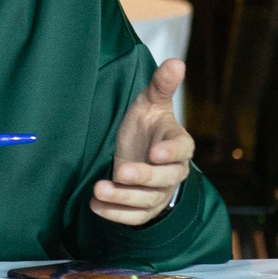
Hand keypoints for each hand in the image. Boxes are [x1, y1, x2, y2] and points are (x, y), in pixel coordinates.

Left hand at [94, 59, 194, 225]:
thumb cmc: (148, 127)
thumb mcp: (151, 103)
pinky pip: (134, 217)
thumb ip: (161, 85)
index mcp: (179, 145)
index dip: (170, 152)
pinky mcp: (145, 210)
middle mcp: (173, 173)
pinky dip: (115, 214)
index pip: (181, 150)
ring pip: (146, 201)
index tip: (154, 152)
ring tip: (100, 189)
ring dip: (123, 197)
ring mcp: (159, 194)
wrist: (141, 155)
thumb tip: (177, 61)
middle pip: (164, 180)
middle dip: (143, 176)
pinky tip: (95, 205)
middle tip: (121, 170)